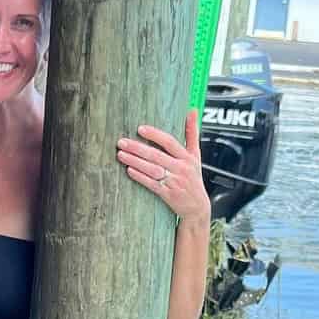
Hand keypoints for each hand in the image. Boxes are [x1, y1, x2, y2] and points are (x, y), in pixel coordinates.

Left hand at [116, 109, 211, 227]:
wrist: (197, 207)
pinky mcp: (167, 194)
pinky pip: (151, 184)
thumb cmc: (193, 179)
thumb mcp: (196, 155)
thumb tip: (192, 111)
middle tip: (121, 142)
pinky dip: (140, 177)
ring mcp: (174, 182)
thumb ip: (192, 133)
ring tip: (121, 154)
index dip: (155, 135)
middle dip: (137, 148)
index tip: (140, 129)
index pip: (170, 142)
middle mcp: (181, 168)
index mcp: (187, 157)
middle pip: (156, 155)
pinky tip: (129, 170)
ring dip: (135, 161)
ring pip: (152, 169)